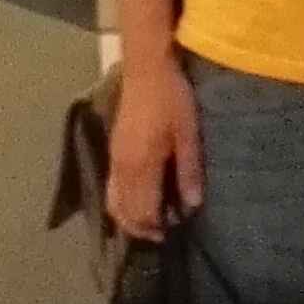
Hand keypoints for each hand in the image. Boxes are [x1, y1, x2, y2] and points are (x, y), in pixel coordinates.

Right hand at [105, 55, 203, 240]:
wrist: (147, 70)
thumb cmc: (173, 99)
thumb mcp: (189, 134)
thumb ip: (189, 170)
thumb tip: (192, 205)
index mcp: (140, 166)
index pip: (141, 211)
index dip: (154, 227)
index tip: (172, 233)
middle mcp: (121, 168)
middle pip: (123, 211)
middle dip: (140, 228)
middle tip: (162, 233)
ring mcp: (114, 158)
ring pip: (113, 201)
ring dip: (128, 217)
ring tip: (150, 222)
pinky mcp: (113, 150)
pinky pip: (111, 187)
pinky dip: (121, 202)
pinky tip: (138, 199)